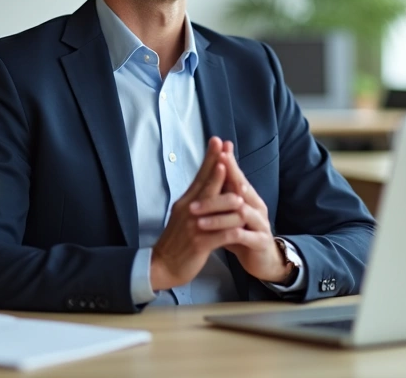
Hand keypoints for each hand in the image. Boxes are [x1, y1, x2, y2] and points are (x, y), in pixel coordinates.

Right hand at [149, 137, 248, 290]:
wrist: (162, 265)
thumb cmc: (177, 240)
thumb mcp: (185, 216)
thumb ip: (197, 200)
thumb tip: (210, 184)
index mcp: (186, 201)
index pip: (200, 175)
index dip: (210, 158)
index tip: (218, 141)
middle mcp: (189, 209)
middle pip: (206, 183)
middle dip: (218, 164)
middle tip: (226, 148)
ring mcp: (194, 225)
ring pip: (214, 206)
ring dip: (230, 197)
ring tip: (243, 191)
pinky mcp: (200, 242)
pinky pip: (220, 232)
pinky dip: (232, 226)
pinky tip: (242, 224)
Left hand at [216, 141, 290, 283]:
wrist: (263, 261)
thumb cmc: (242, 235)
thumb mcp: (229, 214)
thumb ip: (221, 196)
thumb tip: (208, 173)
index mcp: (249, 198)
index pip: (238, 176)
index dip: (229, 161)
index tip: (219, 146)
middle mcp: (256, 207)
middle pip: (242, 187)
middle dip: (230, 174)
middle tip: (215, 163)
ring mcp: (260, 224)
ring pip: (241, 211)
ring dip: (218, 209)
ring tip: (196, 210)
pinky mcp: (259, 241)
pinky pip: (243, 235)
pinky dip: (228, 232)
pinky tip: (215, 233)